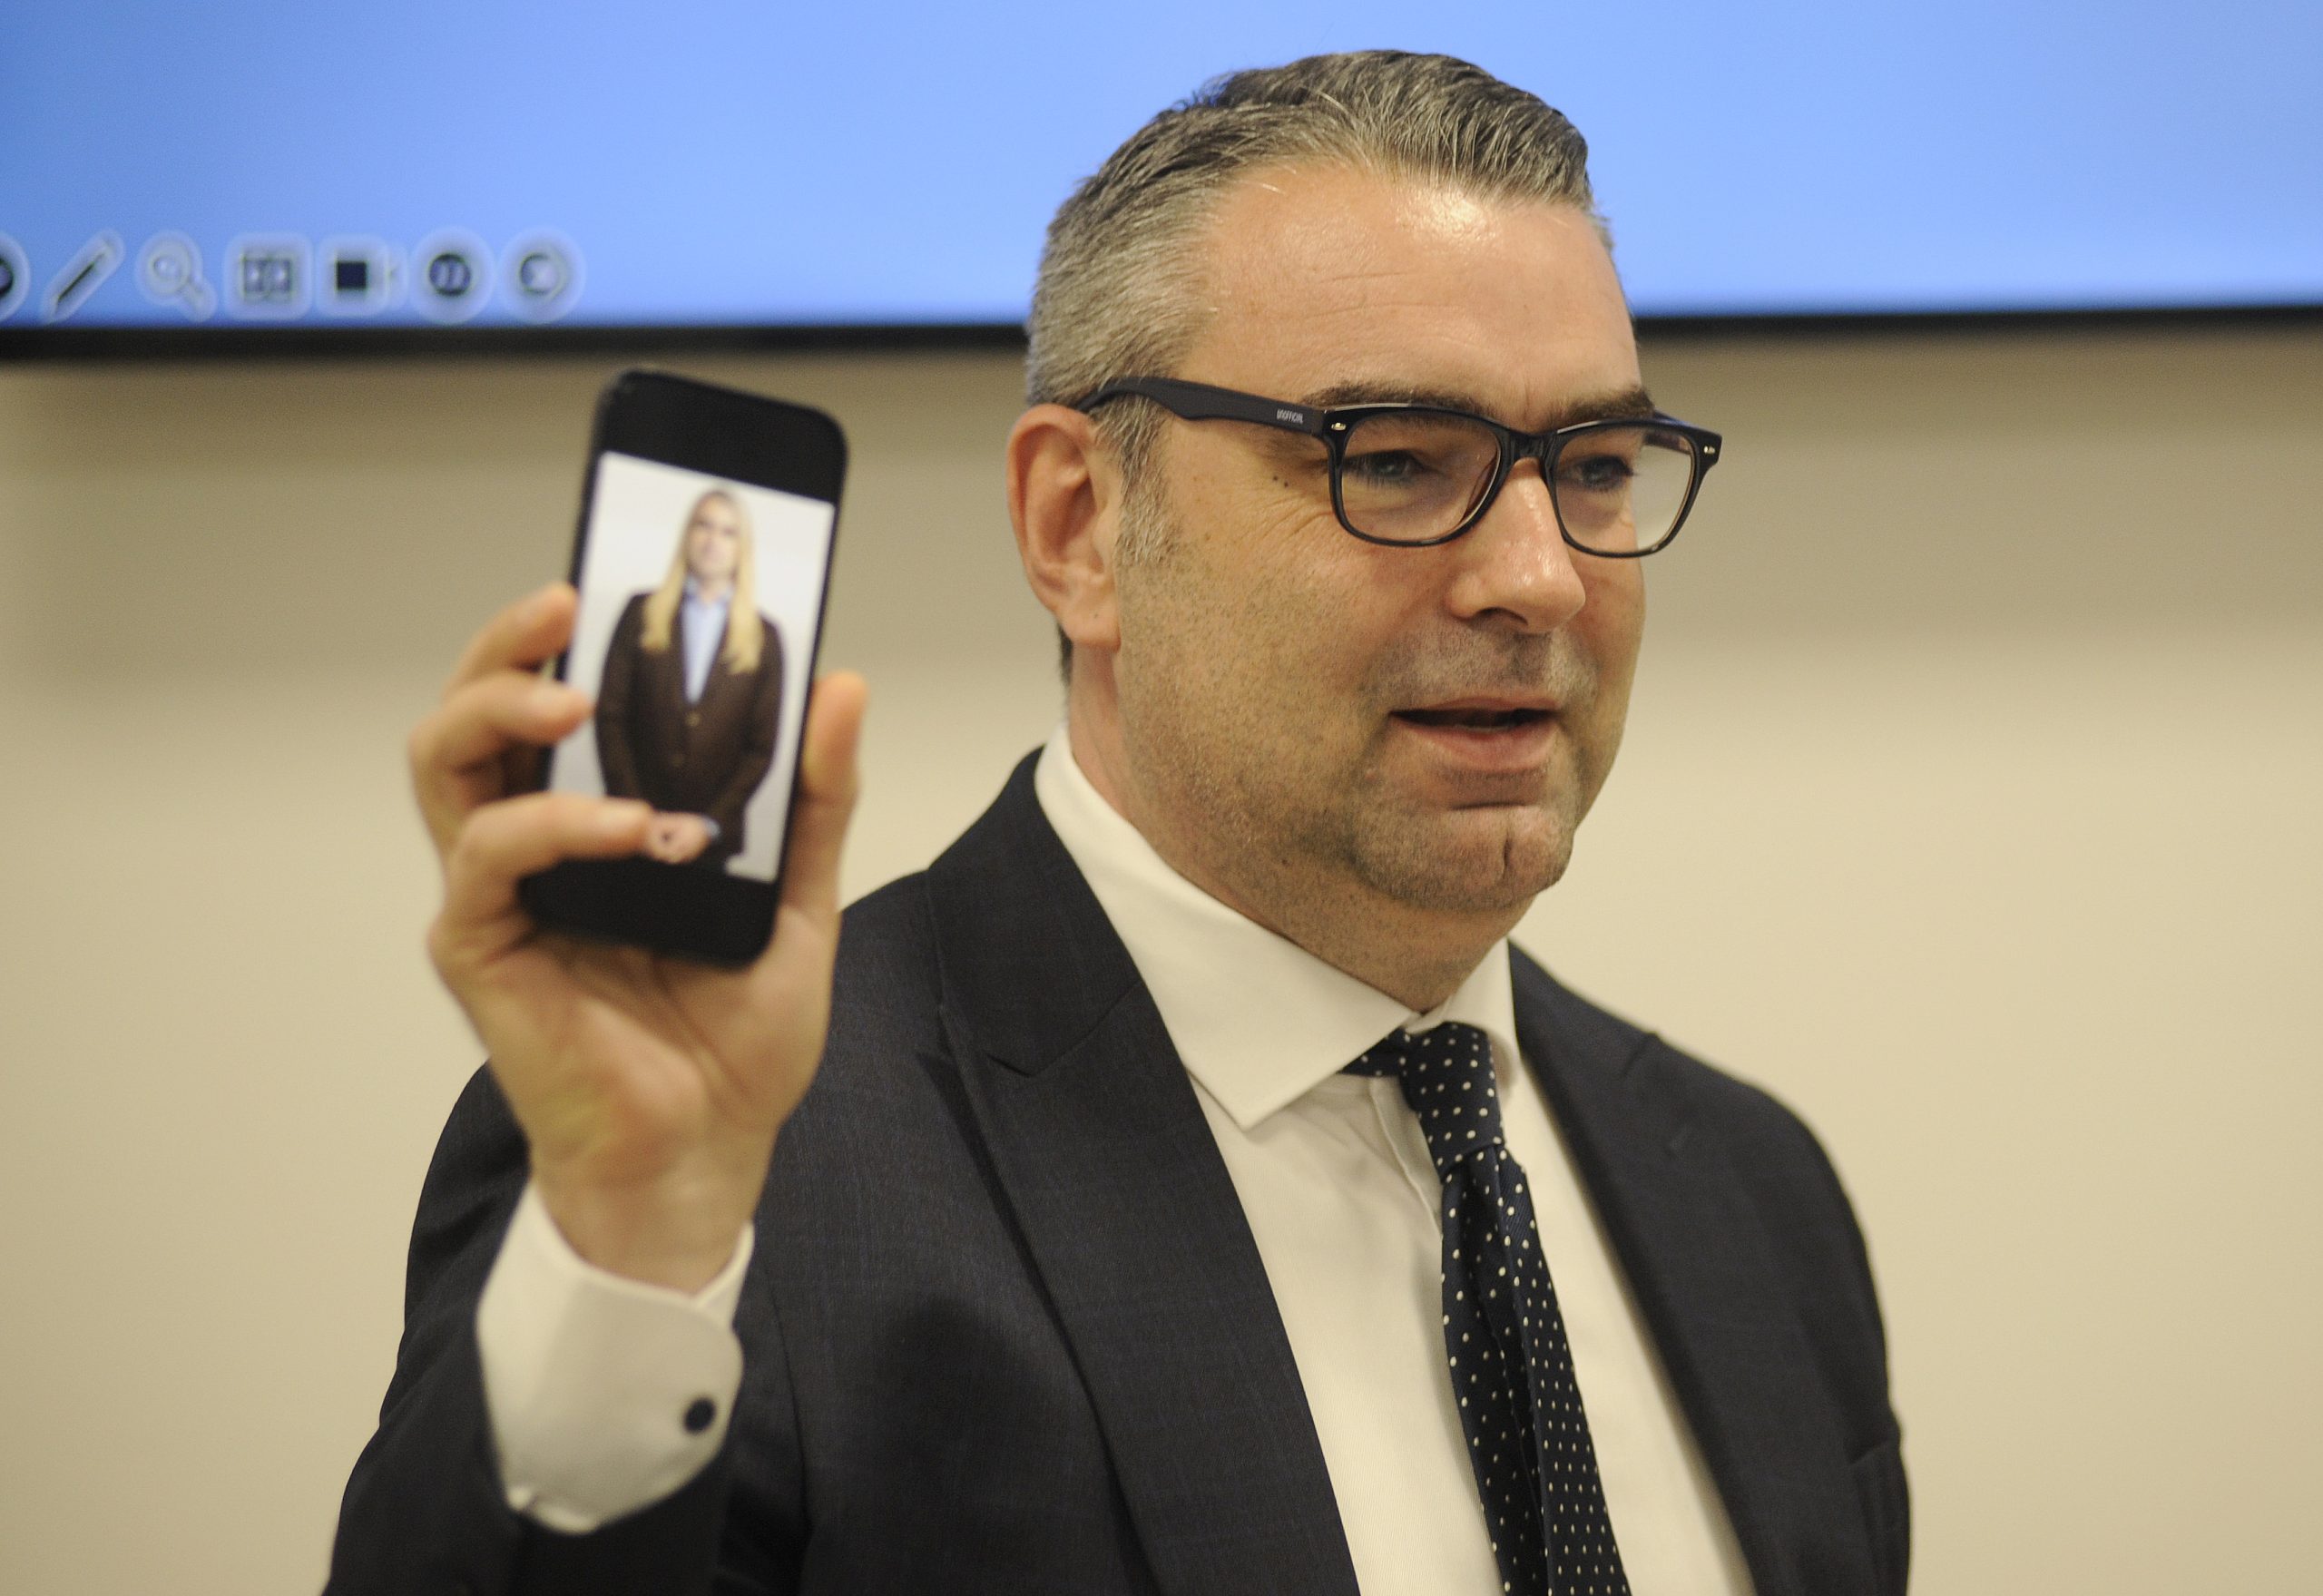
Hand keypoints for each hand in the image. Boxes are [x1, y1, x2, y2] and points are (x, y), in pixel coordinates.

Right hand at [409, 583, 866, 1289]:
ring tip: (575, 701)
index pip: (557, 701)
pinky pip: (488, 860)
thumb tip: (839, 682)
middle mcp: (533, 844)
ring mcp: (498, 893)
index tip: (615, 572)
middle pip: (475, 710)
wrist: (710, 1150)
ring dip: (502, 711)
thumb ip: (813, 795)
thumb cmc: (735, 1036)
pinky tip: (632, 830)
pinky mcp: (481, 949)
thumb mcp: (801, 897)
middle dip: (508, 644)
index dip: (566, 633)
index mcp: (596, 819)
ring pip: (444, 763)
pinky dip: (555, 828)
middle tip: (568, 605)